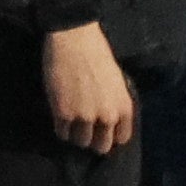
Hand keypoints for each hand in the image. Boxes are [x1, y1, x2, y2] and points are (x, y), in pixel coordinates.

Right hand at [43, 20, 134, 152]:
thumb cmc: (97, 53)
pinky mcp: (63, 114)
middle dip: (94, 139)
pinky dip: (61, 128)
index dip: (112, 136)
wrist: (74, 39)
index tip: (103, 131)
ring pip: (80, 142)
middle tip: (86, 129)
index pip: (122, 138)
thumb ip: (114, 104)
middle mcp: (107, 116)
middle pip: (101, 146)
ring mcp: (84, 117)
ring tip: (72, 120)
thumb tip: (108, 123)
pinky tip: (61, 115)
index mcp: (124, 107)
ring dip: (76, 134)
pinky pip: (62, 133)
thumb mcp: (116, 81)